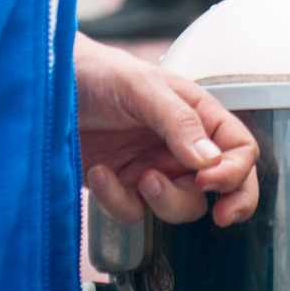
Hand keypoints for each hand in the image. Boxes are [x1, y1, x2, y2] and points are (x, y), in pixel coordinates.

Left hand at [74, 33, 260, 228]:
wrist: (50, 86)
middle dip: (227, 203)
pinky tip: (99, 172)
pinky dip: (116, 199)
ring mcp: (154, 169)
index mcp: (197, 116)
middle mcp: (181, 147)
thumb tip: (210, 160)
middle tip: (220, 216)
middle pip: (223, 187)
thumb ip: (178, 121)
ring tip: (140, 178)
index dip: (235, 170)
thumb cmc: (100, 74)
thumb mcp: (142, 88)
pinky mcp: (123, 189)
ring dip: (164, 201)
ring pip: (181, 207)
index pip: (239, 149)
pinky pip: (133, 212)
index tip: (210, 180)